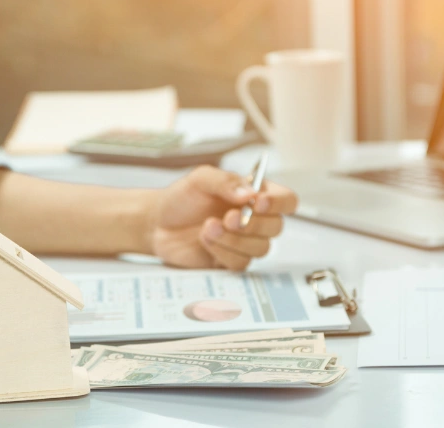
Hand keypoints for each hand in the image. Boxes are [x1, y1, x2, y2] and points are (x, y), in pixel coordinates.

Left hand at [148, 165, 298, 269]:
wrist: (157, 223)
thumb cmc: (181, 198)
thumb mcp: (200, 179)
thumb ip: (225, 181)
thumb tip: (251, 194)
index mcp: (255, 195)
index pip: (286, 200)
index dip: (279, 203)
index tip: (259, 202)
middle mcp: (255, 219)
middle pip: (276, 227)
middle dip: (253, 224)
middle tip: (228, 217)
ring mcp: (244, 243)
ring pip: (261, 248)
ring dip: (235, 239)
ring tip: (208, 227)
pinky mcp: (231, 261)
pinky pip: (241, 263)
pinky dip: (223, 251)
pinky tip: (206, 240)